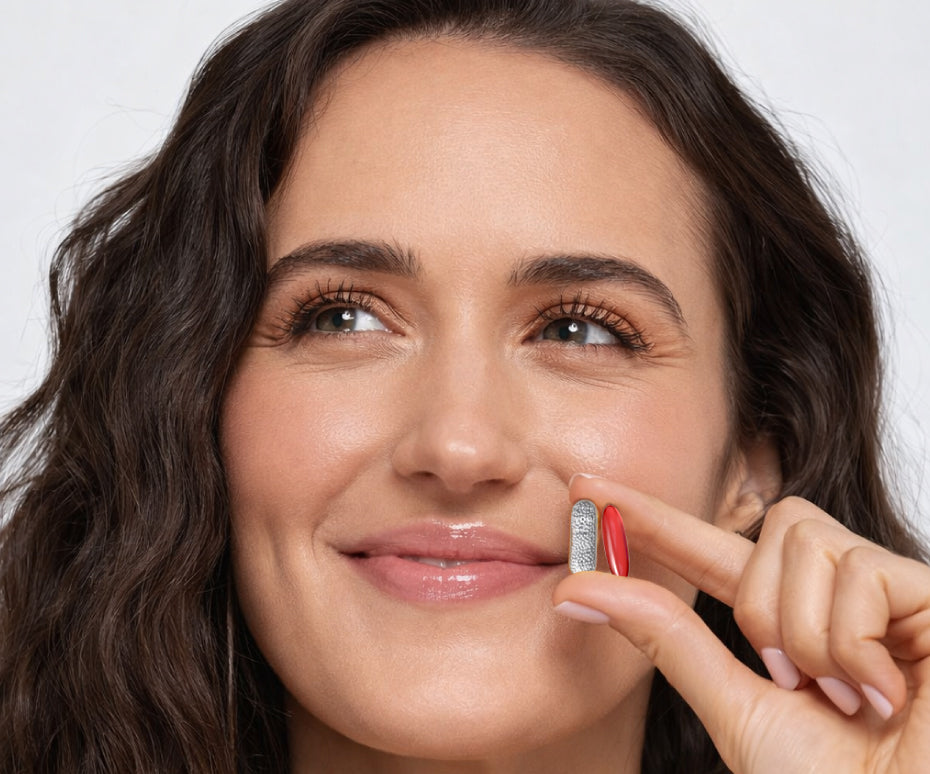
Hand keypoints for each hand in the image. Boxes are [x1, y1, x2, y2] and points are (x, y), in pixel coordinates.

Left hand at [553, 476, 929, 773]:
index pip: (707, 549)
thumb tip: (577, 586)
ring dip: (809, 634)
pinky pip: (862, 571)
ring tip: (847, 695)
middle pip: (771, 527)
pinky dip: (857, 644)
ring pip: (808, 542)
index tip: (585, 490)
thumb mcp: (736, 708)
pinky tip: (887, 693)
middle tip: (799, 683)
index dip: (650, 516)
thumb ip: (667, 639)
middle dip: (763, 609)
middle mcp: (837, 594)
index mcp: (786, 622)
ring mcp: (888, 591)